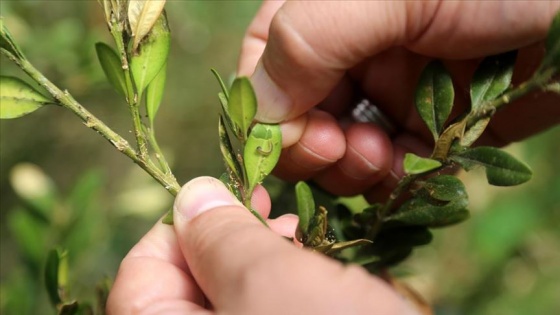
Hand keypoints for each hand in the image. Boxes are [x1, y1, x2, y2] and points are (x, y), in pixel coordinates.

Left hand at [107, 177, 416, 313]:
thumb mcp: (273, 286)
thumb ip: (222, 238)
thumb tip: (191, 195)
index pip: (138, 281)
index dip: (178, 230)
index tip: (225, 195)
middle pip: (191, 292)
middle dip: (234, 245)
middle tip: (277, 216)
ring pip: (242, 303)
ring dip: (274, 270)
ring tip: (314, 253)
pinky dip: (299, 295)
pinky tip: (337, 287)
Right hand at [238, 1, 559, 200]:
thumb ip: (309, 40)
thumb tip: (261, 113)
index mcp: (326, 10)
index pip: (265, 67)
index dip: (271, 113)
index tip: (305, 140)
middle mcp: (353, 50)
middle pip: (300, 117)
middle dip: (316, 145)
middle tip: (347, 150)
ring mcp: (393, 88)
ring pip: (343, 149)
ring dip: (354, 167)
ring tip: (384, 157)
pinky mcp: (435, 123)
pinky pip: (394, 165)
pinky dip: (394, 177)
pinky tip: (411, 167)